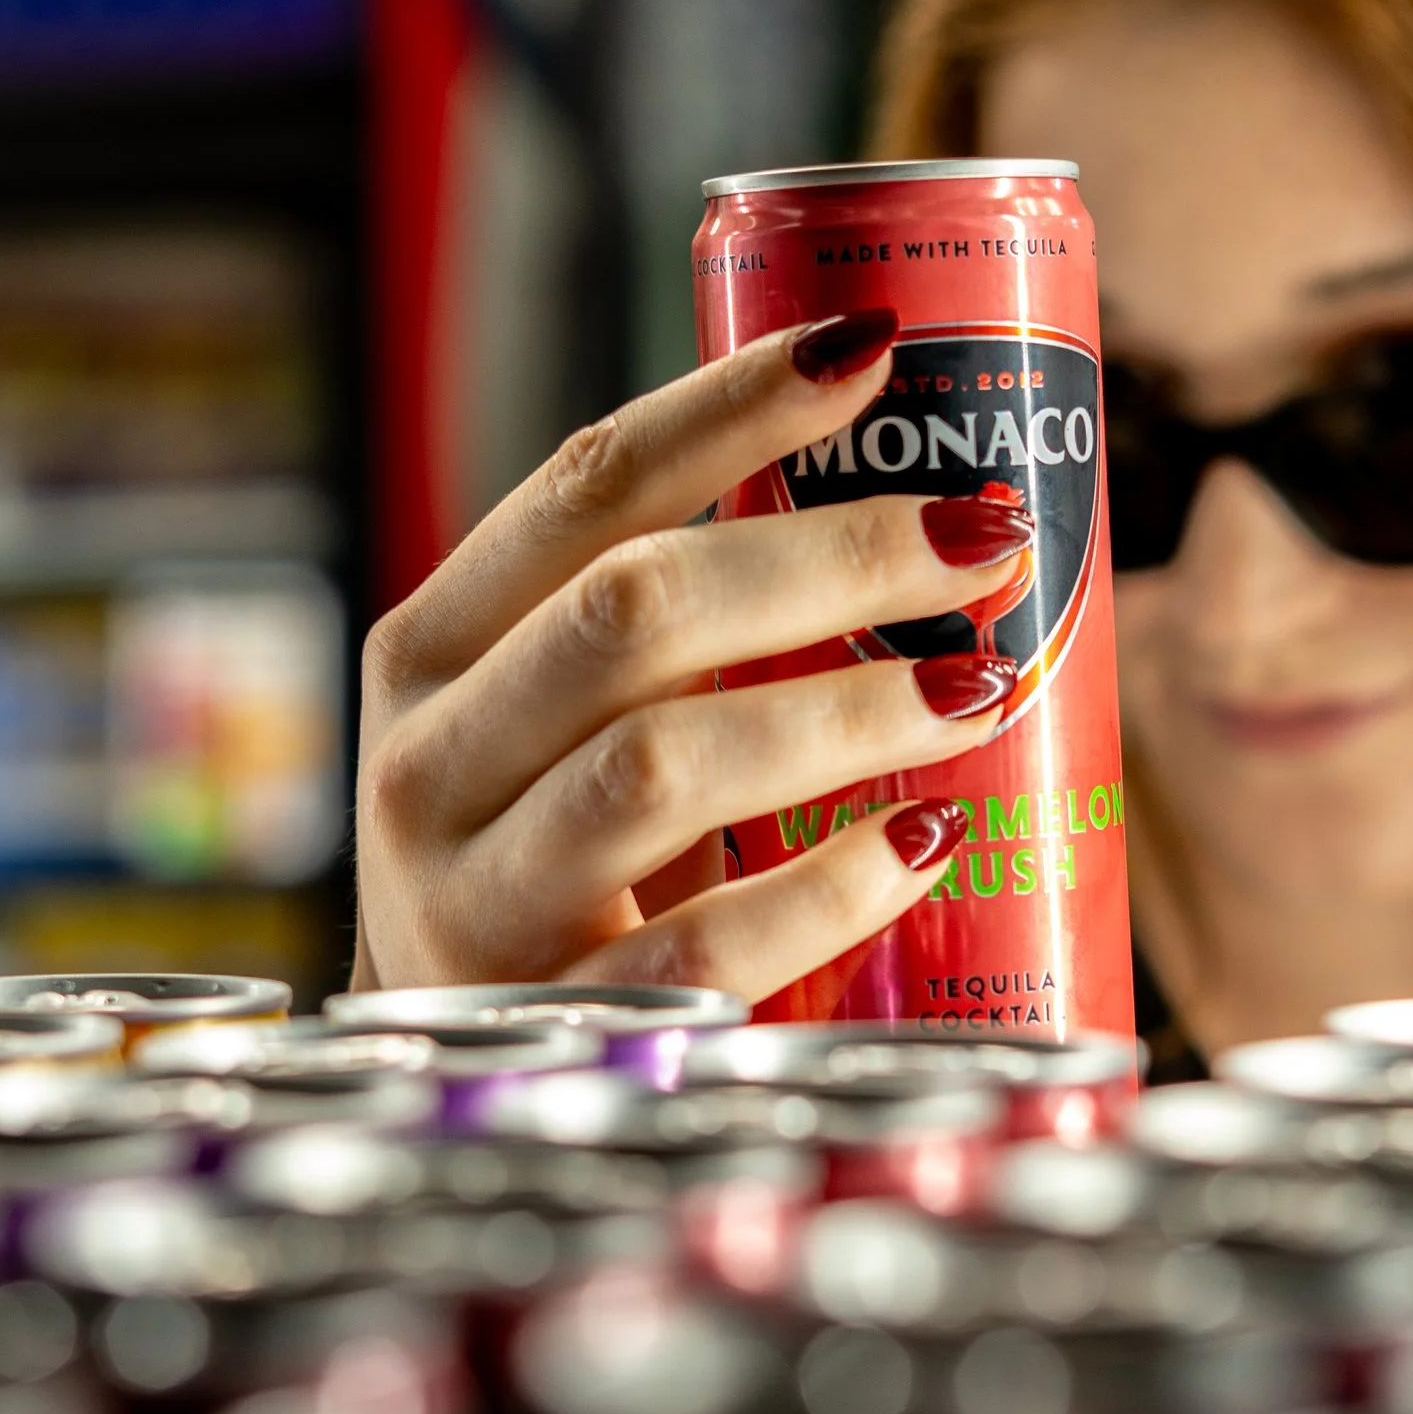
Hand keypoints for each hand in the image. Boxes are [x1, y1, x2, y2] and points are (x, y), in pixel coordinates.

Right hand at [352, 310, 1029, 1002]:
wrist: (462, 1067)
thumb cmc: (557, 859)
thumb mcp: (561, 723)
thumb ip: (668, 630)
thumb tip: (913, 504)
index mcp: (432, 649)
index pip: (585, 484)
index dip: (733, 406)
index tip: (874, 347)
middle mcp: (429, 760)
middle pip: (636, 610)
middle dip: (831, 559)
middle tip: (982, 539)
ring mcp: (476, 899)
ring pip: (661, 764)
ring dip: (844, 712)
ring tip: (976, 685)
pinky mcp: (556, 1019)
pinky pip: (704, 943)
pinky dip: (826, 885)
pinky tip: (920, 841)